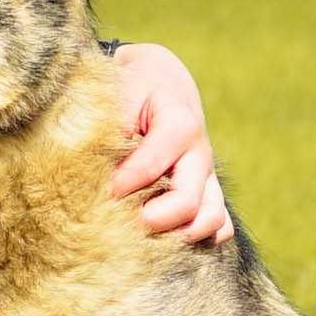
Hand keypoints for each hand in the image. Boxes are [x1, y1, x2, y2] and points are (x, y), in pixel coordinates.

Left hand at [108, 42, 232, 243]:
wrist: (158, 76)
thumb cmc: (131, 85)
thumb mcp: (117, 93)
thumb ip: (110, 130)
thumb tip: (95, 173)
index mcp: (179, 123)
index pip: (151, 167)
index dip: (122, 185)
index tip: (101, 190)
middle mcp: (200, 153)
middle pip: (187, 202)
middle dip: (151, 220)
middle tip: (119, 223)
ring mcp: (208, 174)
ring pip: (213, 220)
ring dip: (178, 235)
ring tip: (143, 235)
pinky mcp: (208, 189)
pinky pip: (220, 225)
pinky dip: (199, 239)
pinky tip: (167, 237)